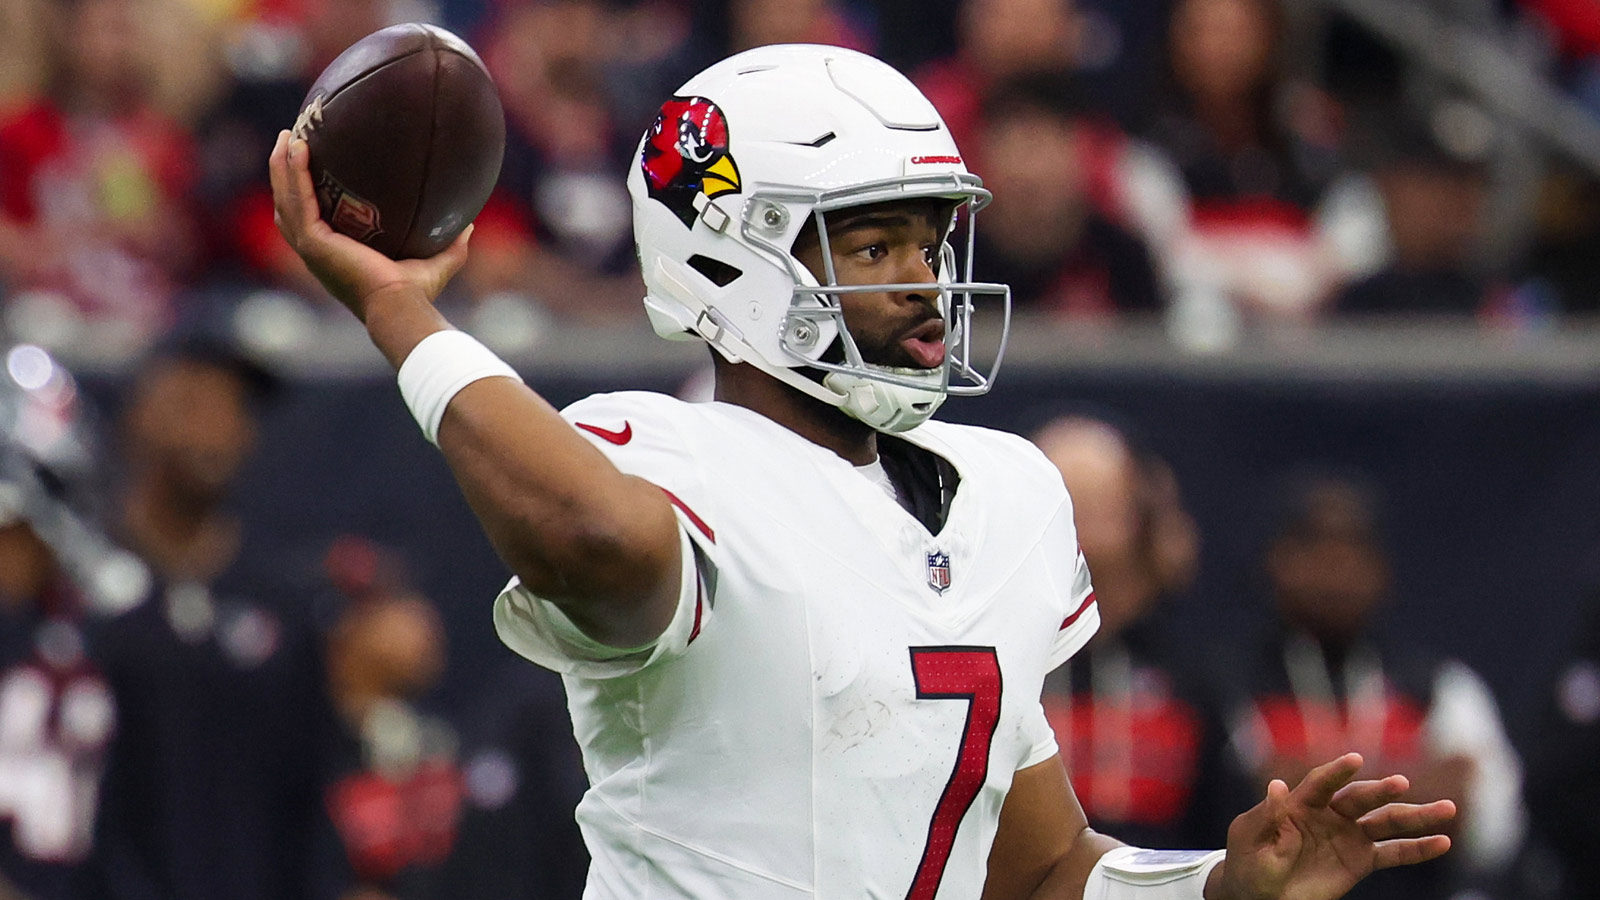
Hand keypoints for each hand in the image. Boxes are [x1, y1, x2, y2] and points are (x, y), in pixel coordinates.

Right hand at [267, 130, 470, 321]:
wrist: (402, 306)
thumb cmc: (416, 294)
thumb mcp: (436, 264)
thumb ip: (451, 245)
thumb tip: (469, 224)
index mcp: (333, 255)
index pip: (310, 220)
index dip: (304, 193)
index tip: (310, 165)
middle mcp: (316, 252)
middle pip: (288, 204)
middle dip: (284, 172)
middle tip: (290, 139)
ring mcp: (311, 247)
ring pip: (286, 198)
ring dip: (282, 166)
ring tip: (287, 135)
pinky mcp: (314, 242)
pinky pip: (298, 199)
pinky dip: (294, 173)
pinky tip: (298, 148)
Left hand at [1206, 753, 1454, 899]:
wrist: (1260, 895)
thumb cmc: (1249, 864)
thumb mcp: (1250, 840)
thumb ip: (1267, 816)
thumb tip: (1277, 785)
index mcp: (1299, 803)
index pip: (1321, 783)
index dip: (1336, 773)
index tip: (1355, 760)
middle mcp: (1329, 813)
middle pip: (1359, 799)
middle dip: (1380, 791)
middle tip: (1401, 784)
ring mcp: (1348, 835)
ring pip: (1385, 822)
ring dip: (1414, 815)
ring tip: (1447, 809)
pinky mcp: (1360, 860)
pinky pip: (1393, 853)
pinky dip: (1418, 849)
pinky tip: (1442, 842)